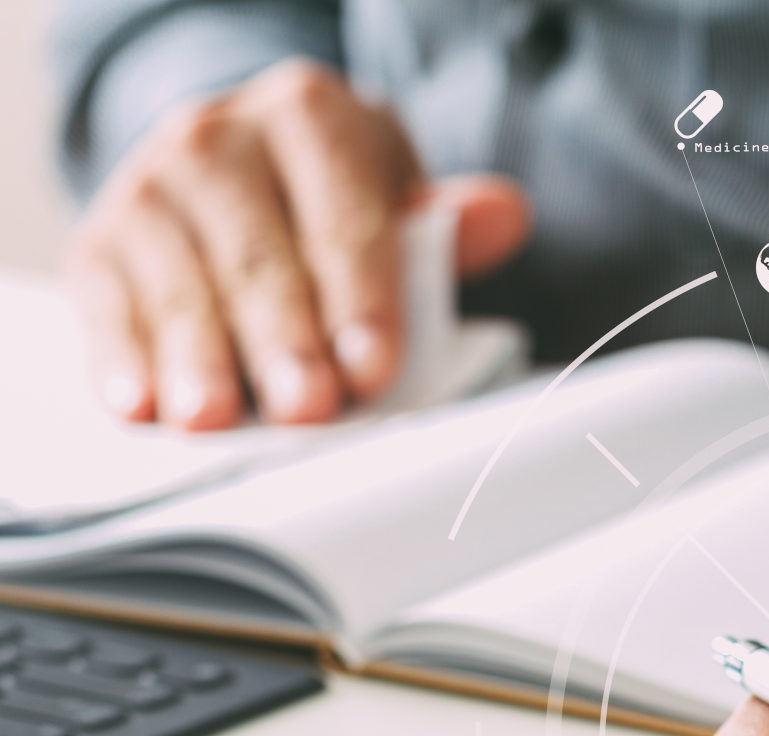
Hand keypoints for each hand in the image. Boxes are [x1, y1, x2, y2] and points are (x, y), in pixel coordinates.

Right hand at [66, 58, 530, 429]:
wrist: (235, 172)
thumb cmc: (329, 204)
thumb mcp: (392, 200)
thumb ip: (440, 227)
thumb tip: (501, 216)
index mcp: (310, 117)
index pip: (344, 217)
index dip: (361, 296)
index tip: (374, 365)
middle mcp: (221, 139)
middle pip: (260, 257)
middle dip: (286, 340)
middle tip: (308, 407)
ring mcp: (150, 189)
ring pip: (182, 287)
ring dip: (201, 358)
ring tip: (215, 416)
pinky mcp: (98, 247)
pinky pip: (110, 308)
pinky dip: (124, 359)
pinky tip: (140, 403)